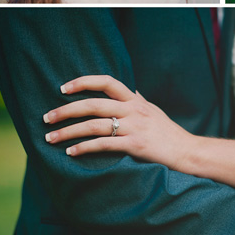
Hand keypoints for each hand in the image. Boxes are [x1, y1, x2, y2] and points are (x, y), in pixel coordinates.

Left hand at [44, 75, 193, 167]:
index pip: (106, 81)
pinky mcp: (135, 145)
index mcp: (135, 99)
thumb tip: (128, 88)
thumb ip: (137, 100)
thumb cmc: (168, 133)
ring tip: (50, 138)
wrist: (188, 152)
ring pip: (94, 125)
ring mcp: (134, 127)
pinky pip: (103, 144)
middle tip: (46, 118)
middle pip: (93, 104)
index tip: (63, 88)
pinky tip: (71, 153)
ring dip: (68, 132)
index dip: (83, 82)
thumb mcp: (152, 110)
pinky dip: (84, 148)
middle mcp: (133, 109)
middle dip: (65, 110)